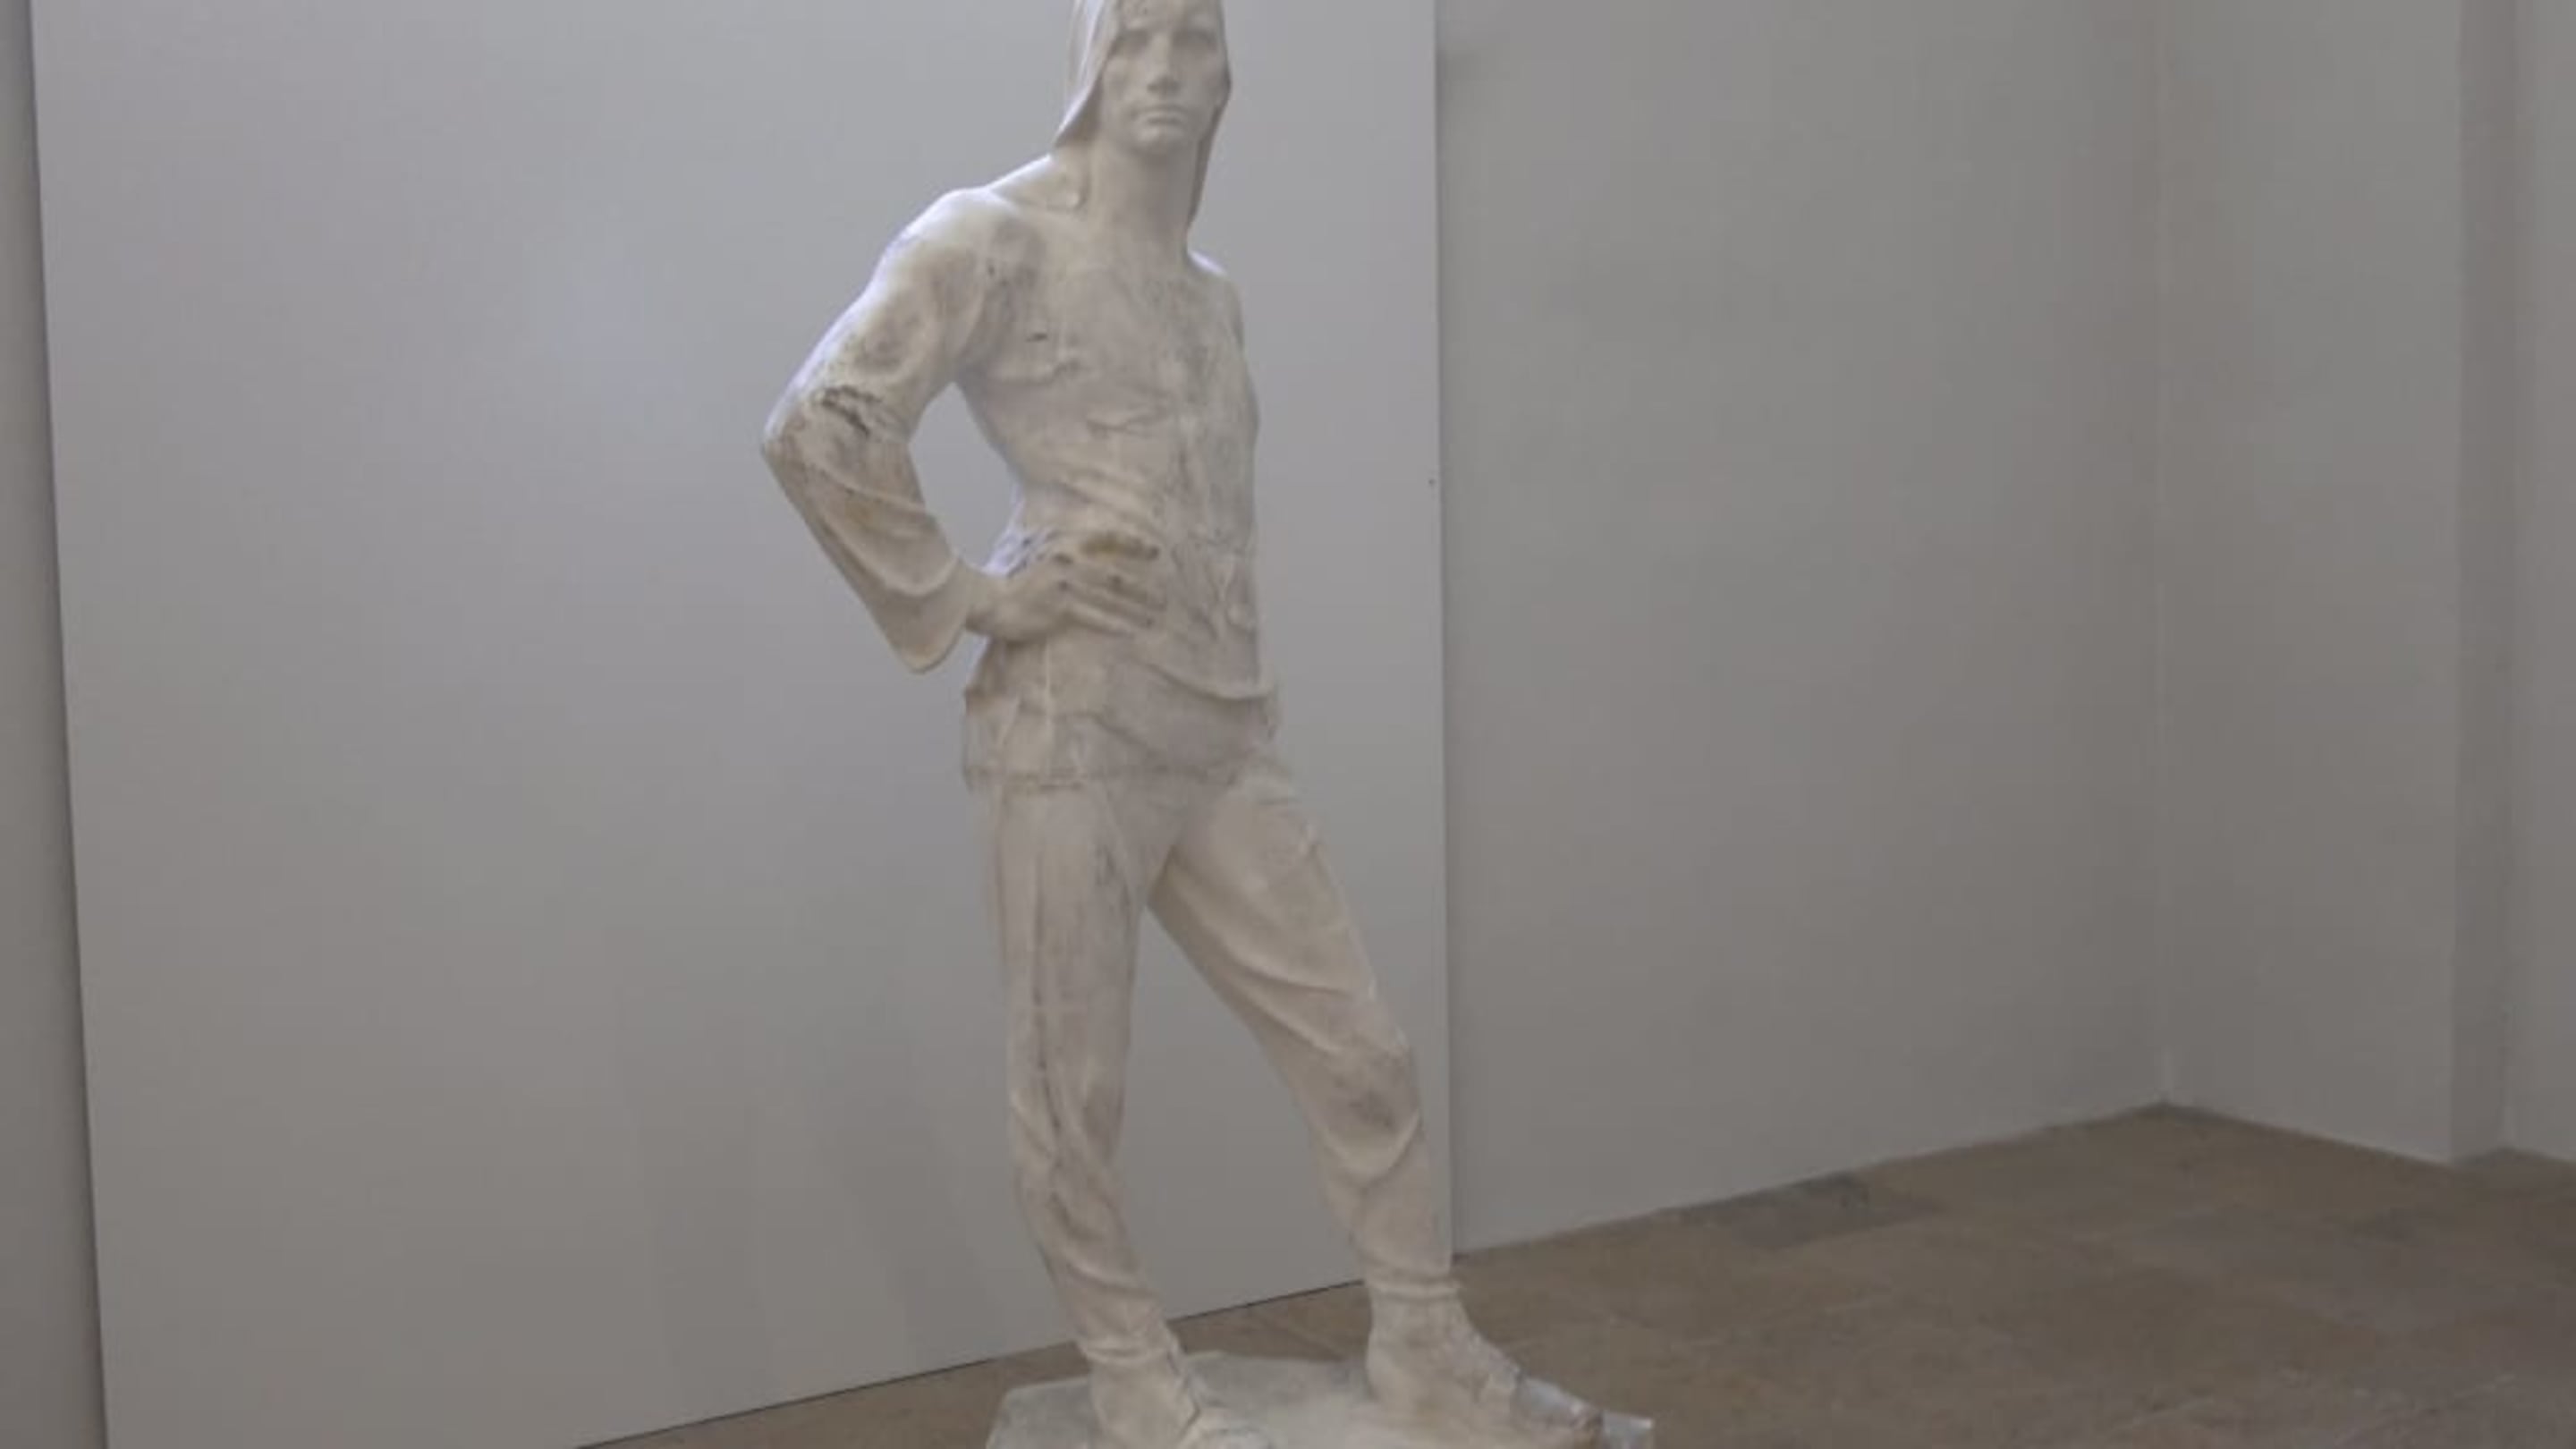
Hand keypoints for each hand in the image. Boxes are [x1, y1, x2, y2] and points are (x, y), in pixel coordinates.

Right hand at [968, 529, 1169, 644]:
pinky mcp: (1060, 608)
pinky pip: (1096, 617)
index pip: (1108, 538)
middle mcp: (1069, 559)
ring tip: (1155, 616)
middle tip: (1164, 598)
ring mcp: (1066, 584)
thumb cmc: (1010, 578)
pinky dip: (1116, 624)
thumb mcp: (1036, 550)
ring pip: (1110, 597)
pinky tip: (1132, 631)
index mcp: (1064, 542)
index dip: (1134, 544)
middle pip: (1116, 574)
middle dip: (1143, 587)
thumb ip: (1061, 548)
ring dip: (1136, 608)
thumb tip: (1084, 550)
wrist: (986, 598)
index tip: (1156, 552)